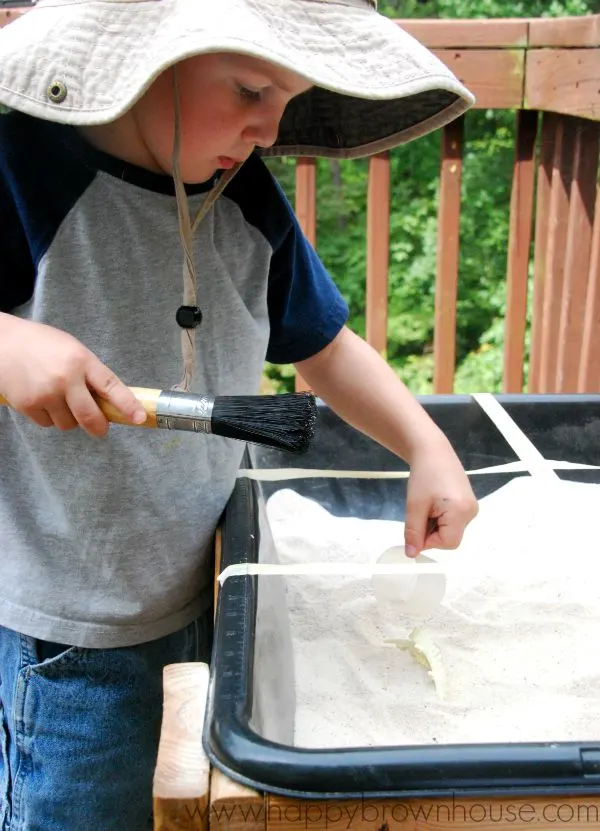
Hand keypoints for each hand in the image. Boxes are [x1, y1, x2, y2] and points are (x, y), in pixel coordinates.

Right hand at [0, 314, 145, 436]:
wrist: (3, 342)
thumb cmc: (42, 345)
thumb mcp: (73, 351)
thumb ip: (90, 373)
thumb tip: (109, 402)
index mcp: (81, 360)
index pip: (111, 386)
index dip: (127, 405)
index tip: (140, 418)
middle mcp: (65, 378)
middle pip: (90, 417)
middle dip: (99, 427)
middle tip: (101, 428)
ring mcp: (46, 393)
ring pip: (68, 424)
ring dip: (69, 418)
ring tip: (59, 399)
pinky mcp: (28, 405)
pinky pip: (48, 424)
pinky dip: (49, 417)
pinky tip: (42, 399)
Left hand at [404, 439, 477, 556]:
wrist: (432, 451)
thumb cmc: (423, 475)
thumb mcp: (414, 506)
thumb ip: (414, 532)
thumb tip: (411, 554)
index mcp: (461, 511)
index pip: (447, 543)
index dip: (429, 541)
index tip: (417, 527)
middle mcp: (472, 511)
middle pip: (450, 538)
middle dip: (432, 532)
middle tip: (420, 513)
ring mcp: (472, 507)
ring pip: (451, 530)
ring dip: (435, 524)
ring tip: (427, 505)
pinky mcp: (468, 503)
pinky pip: (454, 521)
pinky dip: (441, 518)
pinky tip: (434, 504)